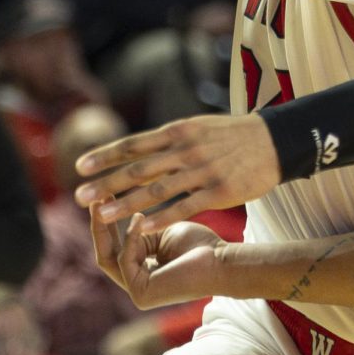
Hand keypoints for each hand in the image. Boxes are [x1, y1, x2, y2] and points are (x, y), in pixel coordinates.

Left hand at [75, 114, 280, 232]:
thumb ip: (168, 140)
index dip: (105, 156)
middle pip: (139, 169)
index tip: (79, 167)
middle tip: (78, 196)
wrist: (275, 140)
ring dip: (126, 203)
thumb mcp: (197, 127)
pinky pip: (185, 206)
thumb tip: (136, 150)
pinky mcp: (220, 191)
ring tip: (101, 215)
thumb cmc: (232, 135)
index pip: (134, 145)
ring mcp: (203, 171)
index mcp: (178, 131)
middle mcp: (186, 150)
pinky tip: (141, 227)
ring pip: (157, 190)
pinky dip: (162, 217)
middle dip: (106, 183)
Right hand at [91, 205, 223, 308]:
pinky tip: (139, 217)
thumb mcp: (162, 232)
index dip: (107, 222)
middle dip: (98, 226)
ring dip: (106, 227)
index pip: (114, 249)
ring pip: (108, 258)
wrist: (221, 261)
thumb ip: (139, 231)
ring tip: (107, 200)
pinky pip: (125, 260)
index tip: (104, 196)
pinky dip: (131, 237)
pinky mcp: (141, 294)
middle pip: (104, 255)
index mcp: (142, 272)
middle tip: (95, 198)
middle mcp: (136, 285)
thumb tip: (115, 216)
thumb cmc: (200, 244)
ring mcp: (137, 293)